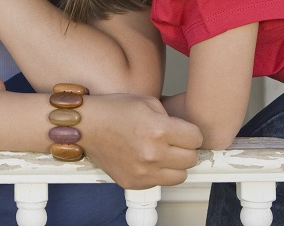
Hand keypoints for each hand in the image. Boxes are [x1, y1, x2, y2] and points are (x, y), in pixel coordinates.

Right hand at [80, 94, 202, 188]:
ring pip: (180, 176)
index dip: (191, 132)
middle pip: (191, 159)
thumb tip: (186, 134)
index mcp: (159, 129)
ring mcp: (143, 171)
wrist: (86, 126)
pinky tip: (146, 159)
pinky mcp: (134, 182)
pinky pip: (159, 182)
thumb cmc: (113, 110)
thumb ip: (171, 118)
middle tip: (174, 141)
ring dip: (175, 164)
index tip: (184, 131)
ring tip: (162, 153)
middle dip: (185, 149)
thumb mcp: (148, 102)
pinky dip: (157, 172)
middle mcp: (152, 153)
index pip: (196, 138)